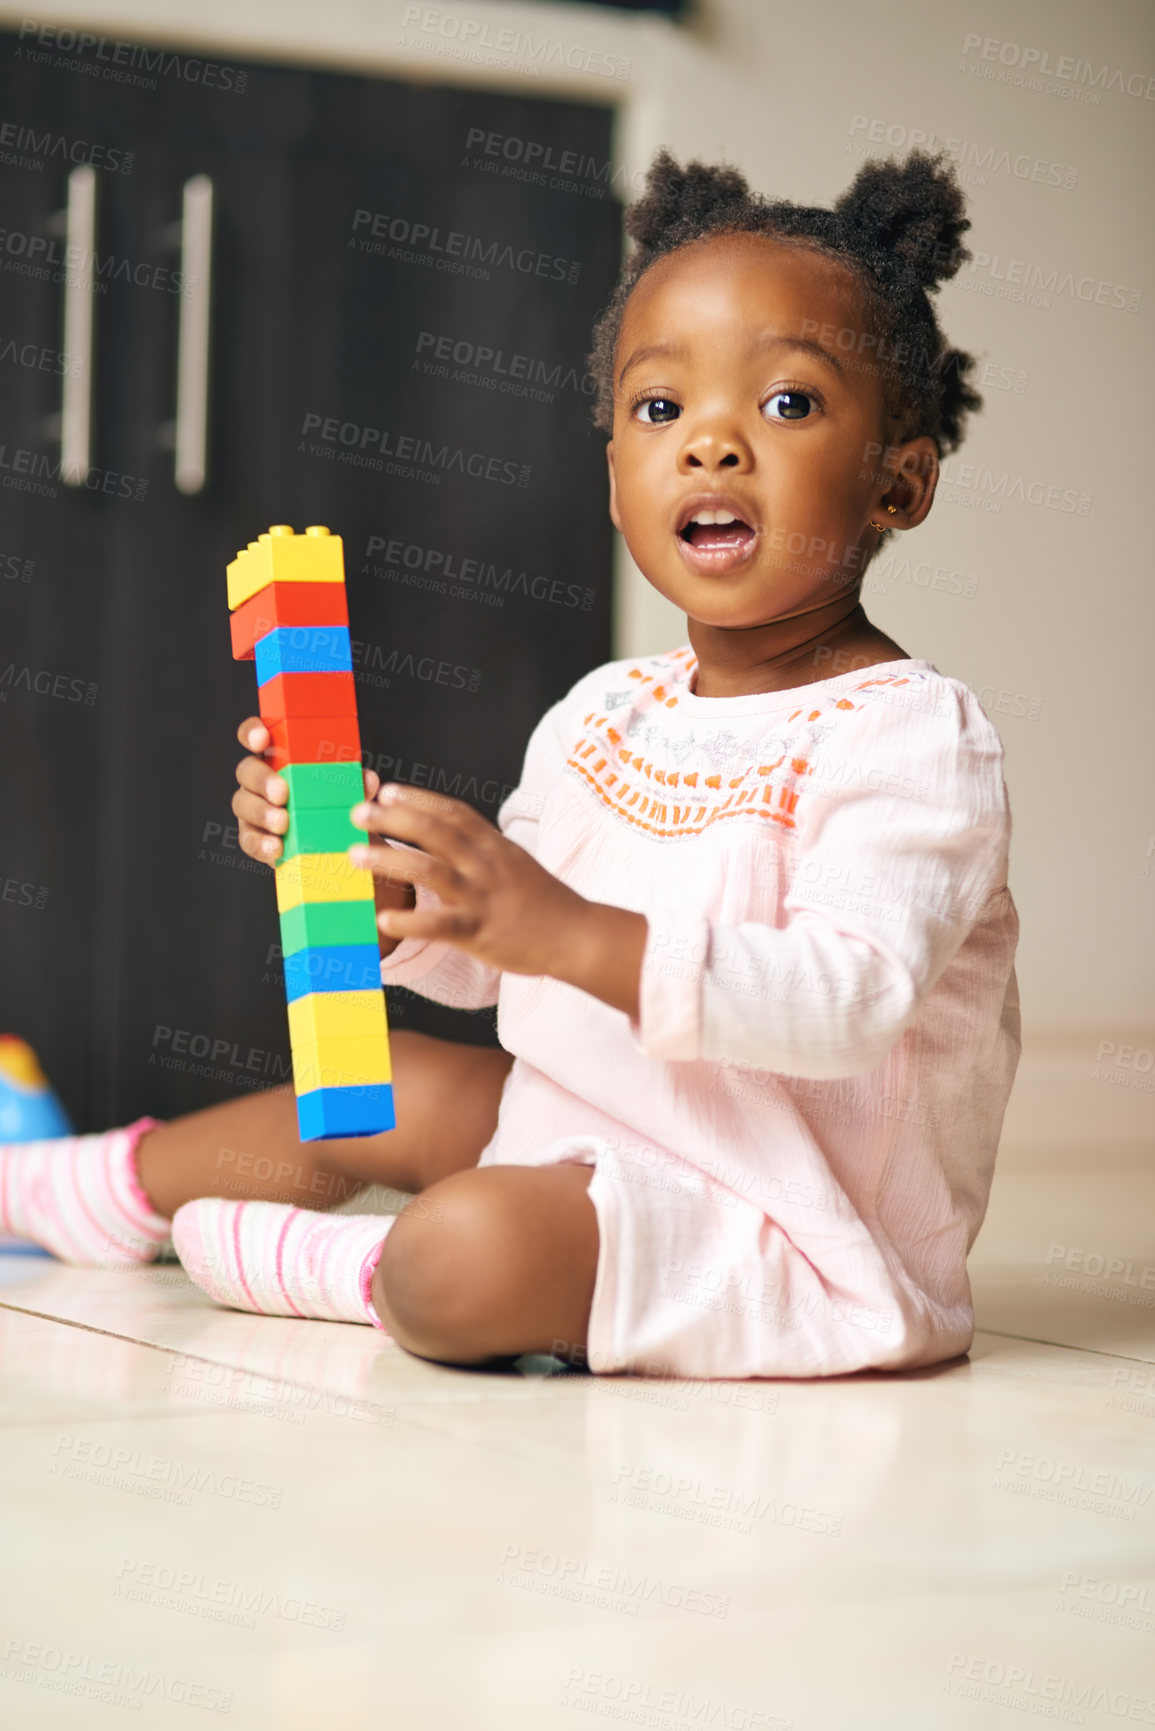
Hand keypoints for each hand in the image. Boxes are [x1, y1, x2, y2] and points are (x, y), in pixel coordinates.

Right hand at [230, 718, 414, 955]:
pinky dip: (261, 843)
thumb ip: (355, 783)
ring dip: (262, 812)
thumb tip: (367, 779)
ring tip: (282, 823)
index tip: (262, 739)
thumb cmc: (335, 805)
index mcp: (279, 758)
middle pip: (246, 771)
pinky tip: (276, 848)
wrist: (335, 844)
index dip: (253, 732)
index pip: (256, 736)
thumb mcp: (348, 792)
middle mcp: (260, 780)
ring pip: (242, 804)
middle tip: (282, 792)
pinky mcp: (254, 837)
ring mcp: (252, 808)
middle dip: (262, 780)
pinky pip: (249, 839)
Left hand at [348, 783, 646, 1014]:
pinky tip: (382, 919)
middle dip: (393, 819)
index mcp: (495, 847)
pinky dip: (410, 921)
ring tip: (353, 856)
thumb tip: (450, 839)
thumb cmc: (543, 903)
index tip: (387, 790)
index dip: (418, 800)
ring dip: (388, 861)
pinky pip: (440, 924)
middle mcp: (487, 865)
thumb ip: (484, 851)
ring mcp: (483, 897)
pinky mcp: (480, 931)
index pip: (453, 813)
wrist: (577, 936)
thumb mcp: (515, 863)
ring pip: (430, 871)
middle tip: (358, 813)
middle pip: (435, 833)